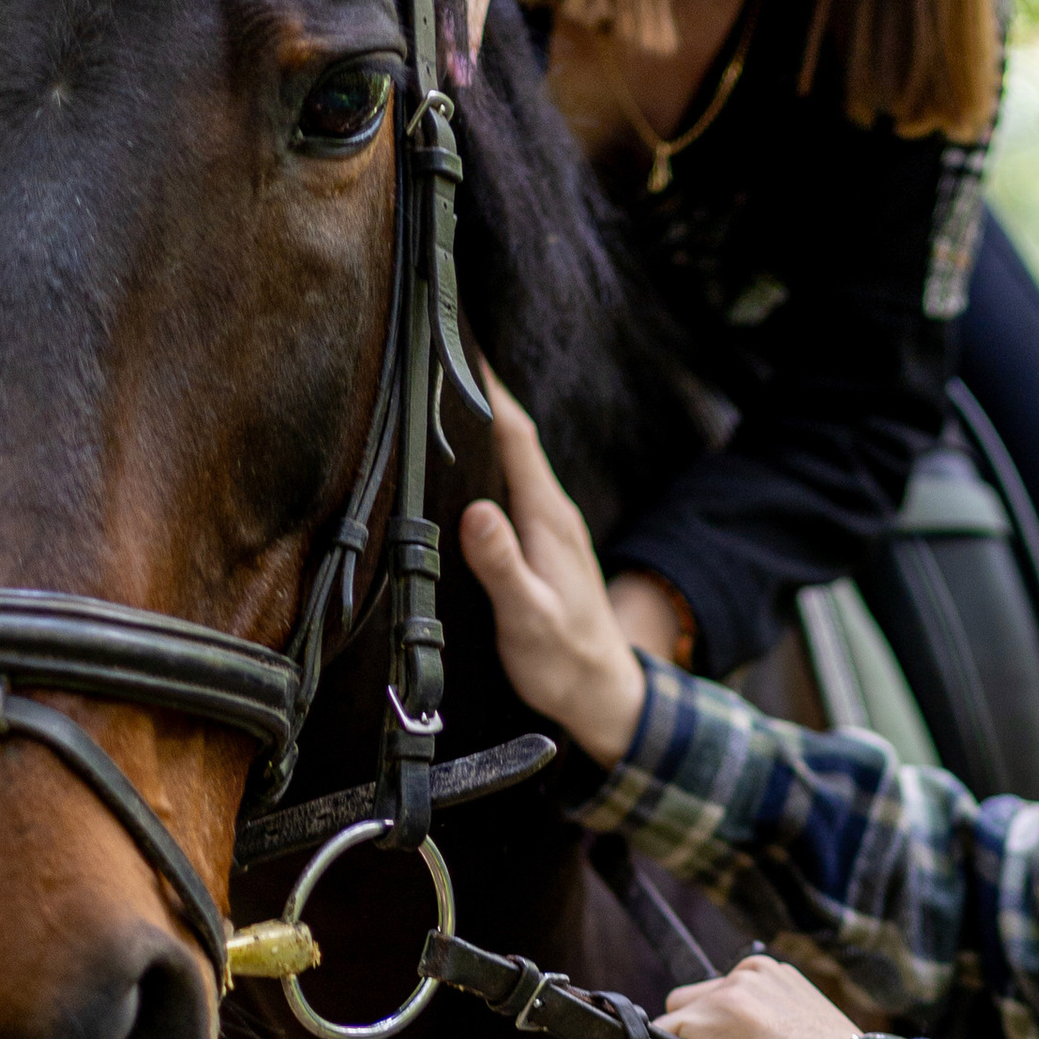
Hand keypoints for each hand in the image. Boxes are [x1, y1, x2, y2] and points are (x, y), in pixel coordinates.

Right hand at [459, 368, 646, 763]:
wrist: (602, 693)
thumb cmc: (563, 660)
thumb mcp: (528, 616)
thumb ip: (503, 565)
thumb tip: (476, 512)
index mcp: (548, 517)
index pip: (516, 436)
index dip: (489, 389)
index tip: (458, 345)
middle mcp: (552, 511)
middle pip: (513, 437)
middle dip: (479, 392)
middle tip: (436, 352)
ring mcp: (550, 525)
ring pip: (513, 459)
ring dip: (484, 424)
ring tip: (443, 390)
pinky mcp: (542, 542)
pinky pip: (512, 485)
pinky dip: (488, 461)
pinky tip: (465, 461)